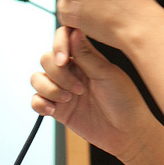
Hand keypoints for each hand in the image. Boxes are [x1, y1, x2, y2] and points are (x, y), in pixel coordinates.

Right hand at [30, 27, 156, 161]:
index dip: (58, 45)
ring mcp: (63, 89)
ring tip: (68, 99)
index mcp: (86, 57)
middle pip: (46, 59)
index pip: (62, 39)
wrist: (127, 133)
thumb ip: (86, 55)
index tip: (64, 60)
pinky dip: (40, 104)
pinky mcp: (58, 109)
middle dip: (58, 74)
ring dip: (49, 88)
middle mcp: (72, 70)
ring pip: (37, 78)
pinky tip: (54, 110)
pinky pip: (36, 101)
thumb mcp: (107, 74)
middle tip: (79, 89)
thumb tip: (74, 31)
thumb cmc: (125, 100)